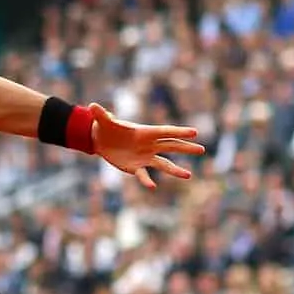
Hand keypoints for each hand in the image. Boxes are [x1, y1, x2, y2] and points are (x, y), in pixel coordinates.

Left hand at [89, 103, 205, 188]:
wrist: (100, 140)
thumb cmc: (105, 127)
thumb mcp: (103, 121)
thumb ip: (100, 115)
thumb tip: (91, 106)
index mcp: (145, 131)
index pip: (165, 131)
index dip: (179, 132)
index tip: (194, 132)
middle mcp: (149, 144)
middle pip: (171, 146)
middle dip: (186, 148)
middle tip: (202, 150)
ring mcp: (144, 156)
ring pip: (163, 163)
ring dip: (175, 169)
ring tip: (188, 175)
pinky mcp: (136, 167)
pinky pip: (143, 175)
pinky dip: (147, 180)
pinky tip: (152, 187)